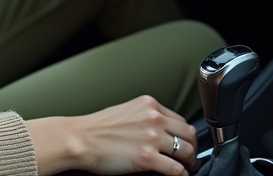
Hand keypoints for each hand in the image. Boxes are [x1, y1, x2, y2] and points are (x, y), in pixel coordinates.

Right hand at [26, 95, 198, 175]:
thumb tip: (158, 130)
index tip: (185, 142)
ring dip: (189, 161)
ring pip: (185, 150)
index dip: (184, 134)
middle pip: (188, 133)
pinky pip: (175, 168)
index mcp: (149, 105)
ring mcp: (151, 138)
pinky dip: (181, 174)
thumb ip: (145, 116)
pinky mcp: (147, 158)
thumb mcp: (126, 111)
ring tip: (187, 167)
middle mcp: (153, 118)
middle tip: (190, 157)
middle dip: (192, 147)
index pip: (179, 119)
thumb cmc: (97, 127)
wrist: (80, 139)